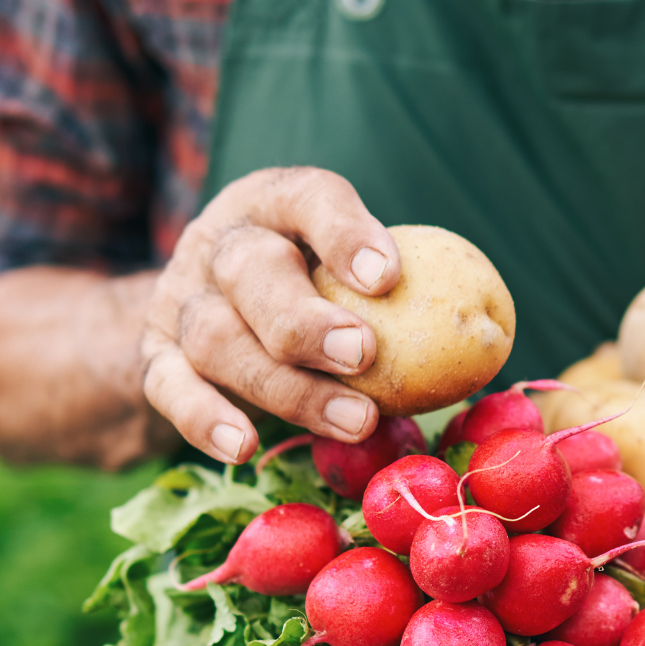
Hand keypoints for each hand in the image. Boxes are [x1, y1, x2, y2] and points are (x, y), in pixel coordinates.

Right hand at [141, 167, 400, 463]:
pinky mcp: (154, 357)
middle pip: (252, 273)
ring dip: (287, 386)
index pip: (309, 198)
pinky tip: (243, 447)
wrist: (197, 310)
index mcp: (275, 204)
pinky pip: (169, 388)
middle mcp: (221, 244)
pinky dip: (202, 418)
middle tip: (364, 354)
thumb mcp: (344, 271)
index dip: (345, 232)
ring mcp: (180, 300)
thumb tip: (490, 336)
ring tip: (355, 421)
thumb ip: (399, 292)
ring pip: (218, 339)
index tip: (388, 275)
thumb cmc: (308, 291)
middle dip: (306, 318)